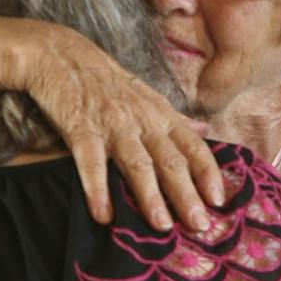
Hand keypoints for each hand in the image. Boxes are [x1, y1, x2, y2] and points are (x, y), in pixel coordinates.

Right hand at [20, 25, 223, 230]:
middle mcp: (142, 121)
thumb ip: (176, 119)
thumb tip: (205, 132)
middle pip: (171, 161)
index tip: (220, 201)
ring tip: (162, 226)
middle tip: (200, 226)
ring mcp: (112, 125)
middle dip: (187, 195)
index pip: (193, 147)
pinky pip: (91, 162)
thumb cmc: (107, 80)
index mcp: (160, 115)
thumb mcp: (147, 96)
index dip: (208, 174)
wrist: (61, 54)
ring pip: (137, 164)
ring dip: (150, 196)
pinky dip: (97, 189)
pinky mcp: (81, 128)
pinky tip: (103, 214)